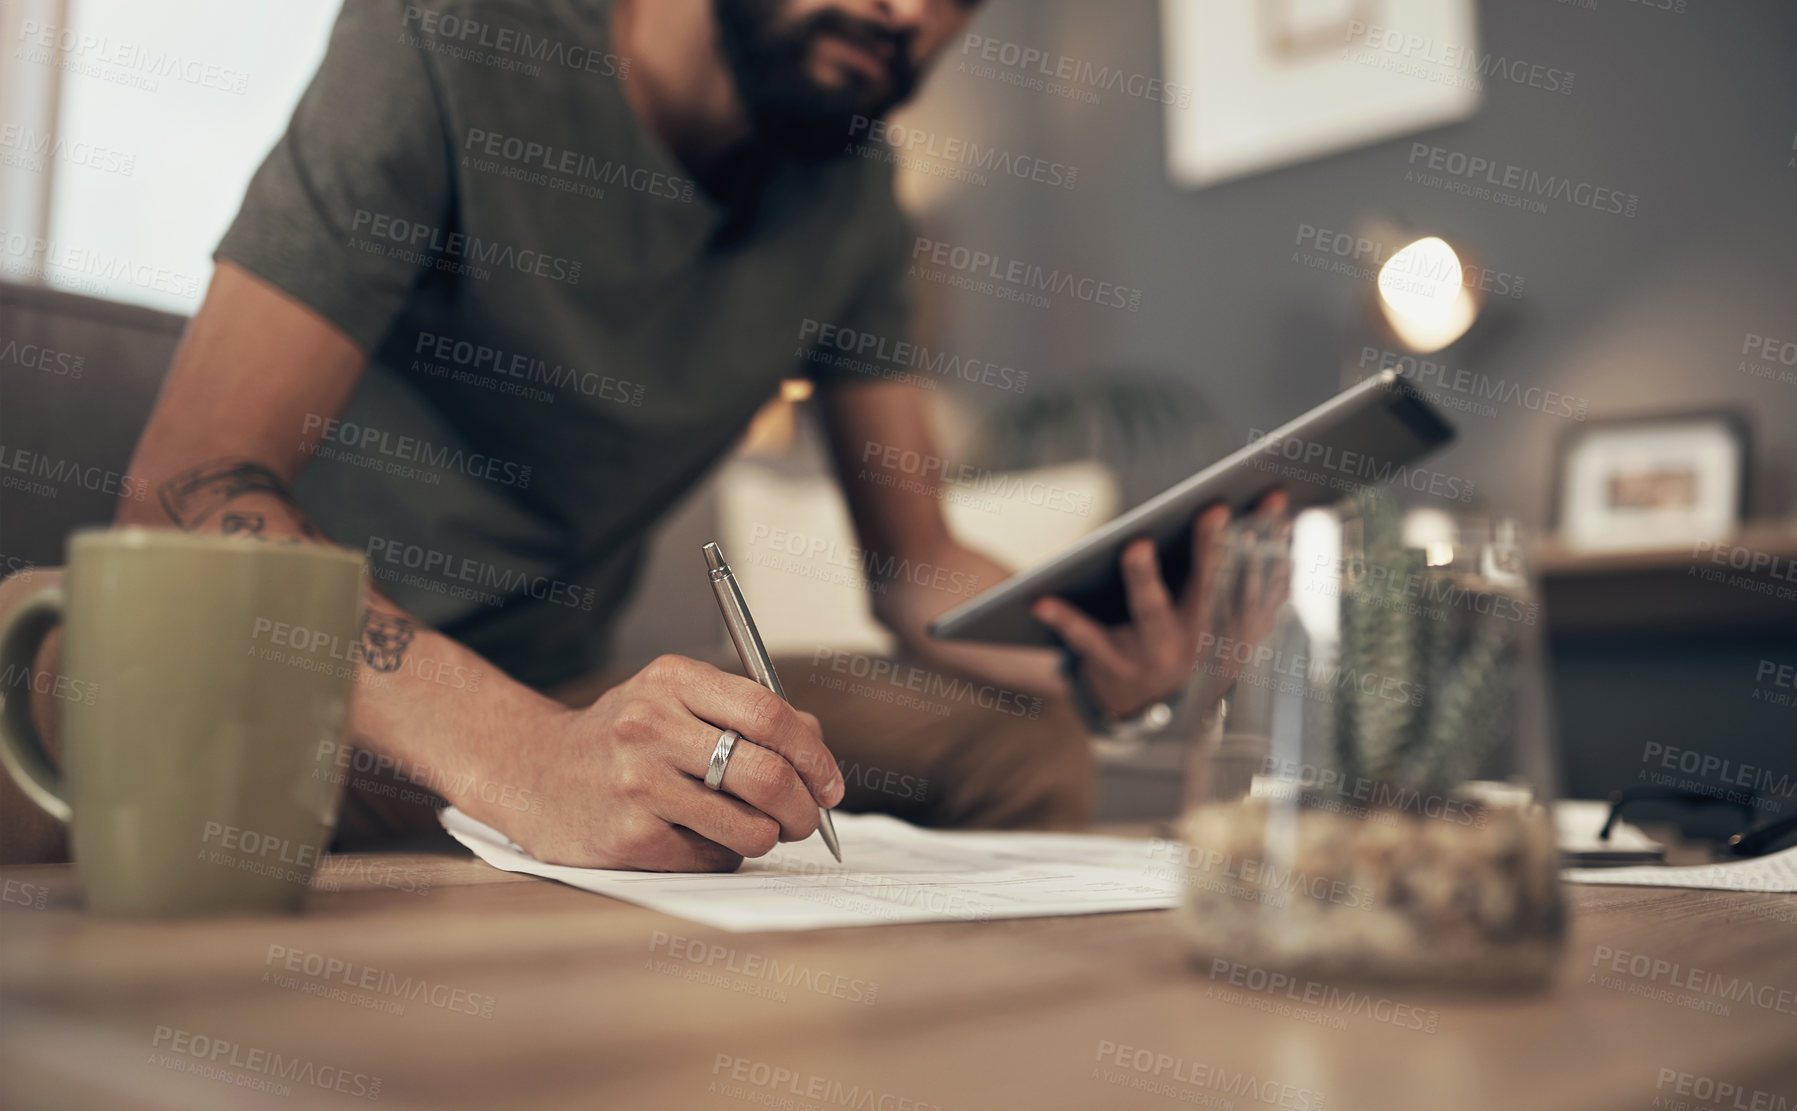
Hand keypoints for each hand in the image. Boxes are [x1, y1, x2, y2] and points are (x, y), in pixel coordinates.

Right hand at [476, 655, 844, 871]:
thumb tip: (817, 748)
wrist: (530, 772)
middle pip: (768, 775)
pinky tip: (700, 839)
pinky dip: (723, 856)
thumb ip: (747, 714)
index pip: (769, 715)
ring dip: (767, 837)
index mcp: (672, 680)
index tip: (830, 784)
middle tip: (807, 820)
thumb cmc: (622, 738)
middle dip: (804, 808)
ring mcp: (637, 784)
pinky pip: (712, 859)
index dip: (815, 756)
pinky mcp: (627, 838)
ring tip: (753, 830)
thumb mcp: (675, 700)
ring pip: (748, 827)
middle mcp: (651, 727)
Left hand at [1032, 492, 1290, 718]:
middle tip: (1214, 510)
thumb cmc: (1186, 642)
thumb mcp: (1228, 626)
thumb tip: (1286, 540)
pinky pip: (1087, 639)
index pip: (1252, 570)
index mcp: (1228, 622)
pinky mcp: (1114, 664)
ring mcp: (1155, 653)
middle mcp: (1198, 639)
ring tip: (1136, 545)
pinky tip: (1041, 599)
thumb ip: (1254, 589)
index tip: (1270, 495)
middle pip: (1208, 588)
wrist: (1141, 706)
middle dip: (1213, 550)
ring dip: (1144, 580)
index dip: (1265, 535)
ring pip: (1151, 612)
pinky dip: (1064, 619)